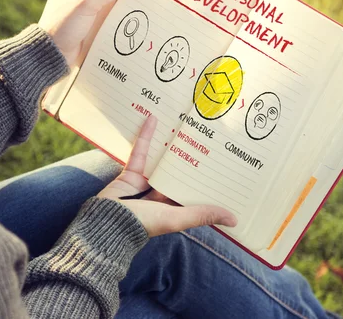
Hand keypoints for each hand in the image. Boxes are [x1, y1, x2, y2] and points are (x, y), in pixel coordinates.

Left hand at [38, 0, 142, 64]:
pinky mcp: (89, 22)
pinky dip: (118, 18)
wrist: (52, 55)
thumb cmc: (63, 25)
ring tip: (139, 12)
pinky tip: (128, 22)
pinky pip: (108, 16)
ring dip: (122, 7)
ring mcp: (84, 7)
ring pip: (111, 2)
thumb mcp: (88, 2)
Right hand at [97, 116, 237, 236]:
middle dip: (192, 157)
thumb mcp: (177, 218)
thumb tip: (235, 220)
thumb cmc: (144, 223)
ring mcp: (146, 182)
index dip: (208, 180)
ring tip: (184, 125)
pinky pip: (141, 151)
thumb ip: (203, 214)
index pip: (195, 191)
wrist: (107, 221)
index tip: (224, 165)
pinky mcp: (131, 172)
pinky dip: (145, 136)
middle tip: (208, 136)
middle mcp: (162, 195)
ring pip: (162, 160)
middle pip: (180, 173)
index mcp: (174, 208)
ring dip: (170, 144)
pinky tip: (153, 119)